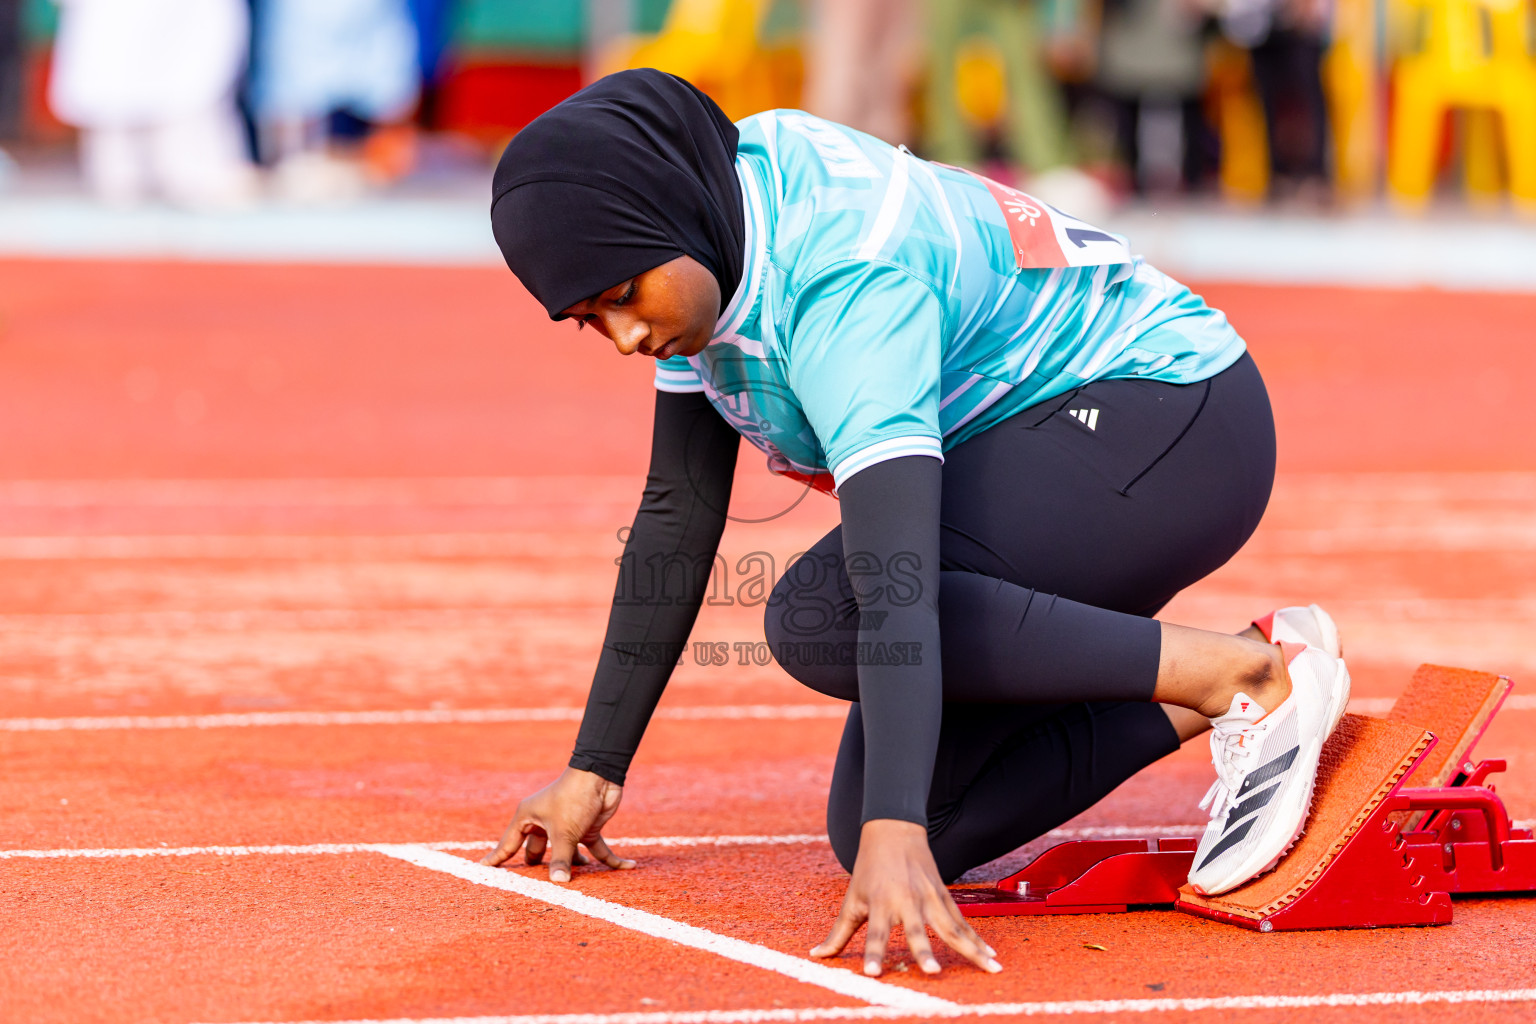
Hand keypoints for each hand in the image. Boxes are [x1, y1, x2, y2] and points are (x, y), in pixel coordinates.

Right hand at [480, 767, 635, 881]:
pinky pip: (596, 849)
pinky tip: (627, 866)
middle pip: (538, 853)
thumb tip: (559, 883)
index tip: (482, 871)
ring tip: (578, 887)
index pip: (508, 844)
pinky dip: (609, 859)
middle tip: (537, 892)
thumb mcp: (564, 833)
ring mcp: (566, 826)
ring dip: (575, 868)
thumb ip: (561, 860)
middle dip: (541, 870)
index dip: (497, 859)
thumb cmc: (574, 798)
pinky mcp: (587, 828)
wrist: (601, 775)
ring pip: (566, 855)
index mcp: (528, 818)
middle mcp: (544, 822)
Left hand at [810, 819, 1000, 976]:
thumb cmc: (869, 869)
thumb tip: (816, 956)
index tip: (873, 974)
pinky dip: (977, 939)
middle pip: (917, 931)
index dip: (873, 953)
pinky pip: (963, 922)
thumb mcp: (852, 899)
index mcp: (881, 903)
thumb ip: (838, 933)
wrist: (894, 830)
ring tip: (989, 968)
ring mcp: (929, 898)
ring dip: (971, 949)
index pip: (875, 934)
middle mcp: (906, 901)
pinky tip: (990, 956)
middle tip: (932, 972)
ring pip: (952, 928)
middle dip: (925, 952)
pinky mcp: (944, 896)